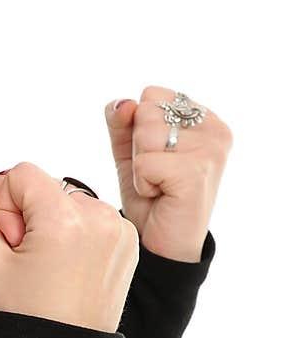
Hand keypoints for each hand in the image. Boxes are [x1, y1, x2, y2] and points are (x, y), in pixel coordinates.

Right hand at [0, 162, 138, 333]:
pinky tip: (73, 266)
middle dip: (32, 215)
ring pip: (69, 199)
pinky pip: (92, 215)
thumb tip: (0, 179)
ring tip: (53, 265)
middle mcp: (98, 216)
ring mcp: (119, 227)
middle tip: (33, 259)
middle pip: (47, 184)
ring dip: (55, 223)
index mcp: (63, 220)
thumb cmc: (21, 307)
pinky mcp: (129, 238)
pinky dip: (78, 233)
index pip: (21, 172)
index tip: (16, 245)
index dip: (6, 207)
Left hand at [104, 86, 232, 261]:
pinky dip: (142, 182)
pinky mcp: (196, 172)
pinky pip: (144, 162)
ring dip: (140, 165)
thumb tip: (124, 103)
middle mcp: (215, 129)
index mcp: (205, 117)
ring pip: (144, 134)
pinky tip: (161, 195)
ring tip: (160, 184)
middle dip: (139, 147)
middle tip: (157, 175)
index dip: (139, 127)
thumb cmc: (152, 195)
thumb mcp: (131, 151)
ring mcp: (210, 150)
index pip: (152, 94)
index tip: (158, 156)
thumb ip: (122, 121)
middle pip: (146, 111)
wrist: (163, 243)